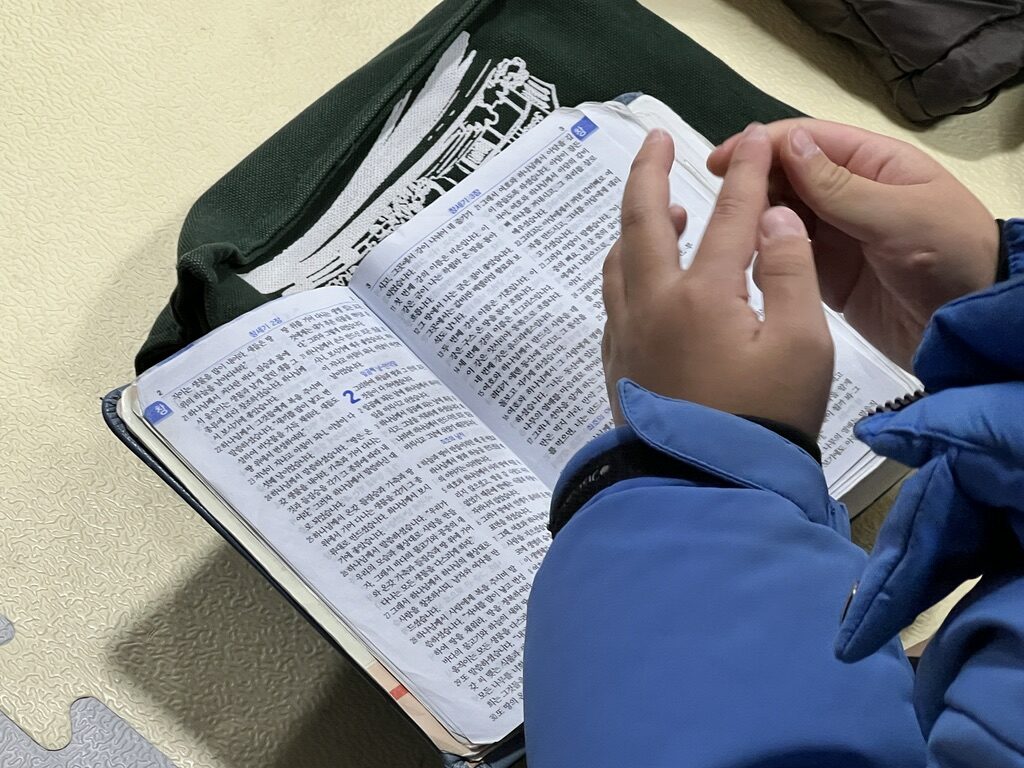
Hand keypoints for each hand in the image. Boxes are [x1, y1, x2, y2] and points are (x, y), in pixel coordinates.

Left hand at [602, 126, 833, 438]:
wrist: (708, 492)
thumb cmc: (764, 421)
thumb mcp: (801, 346)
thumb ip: (790, 273)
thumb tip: (772, 219)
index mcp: (701, 295)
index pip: (728, 215)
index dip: (746, 172)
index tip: (757, 137)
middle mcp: (652, 305)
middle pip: (642, 222)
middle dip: (650, 171)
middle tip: (656, 138)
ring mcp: (627, 336)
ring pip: (620, 261)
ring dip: (639, 224)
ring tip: (668, 210)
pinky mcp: (619, 365)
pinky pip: (616, 299)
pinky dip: (629, 268)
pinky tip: (648, 277)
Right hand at [708, 119, 999, 370]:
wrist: (970, 327)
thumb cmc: (951, 256)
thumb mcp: (898, 215)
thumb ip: (839, 185)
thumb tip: (785, 143)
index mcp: (873, 164)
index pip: (807, 141)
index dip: (762, 147)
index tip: (721, 161)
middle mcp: (850, 195)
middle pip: (787, 179)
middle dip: (753, 187)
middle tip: (719, 208)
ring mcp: (837, 236)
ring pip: (782, 219)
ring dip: (755, 224)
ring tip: (725, 238)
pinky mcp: (828, 276)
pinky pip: (788, 259)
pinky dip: (766, 259)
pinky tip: (745, 263)